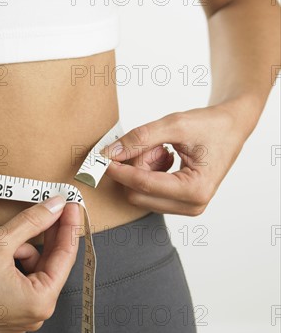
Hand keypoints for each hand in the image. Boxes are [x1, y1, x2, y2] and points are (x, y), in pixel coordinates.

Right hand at [0, 195, 80, 332]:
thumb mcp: (1, 242)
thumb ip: (33, 222)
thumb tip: (55, 207)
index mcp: (40, 301)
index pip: (65, 257)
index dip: (69, 227)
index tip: (73, 207)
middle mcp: (35, 315)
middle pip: (51, 265)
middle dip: (47, 238)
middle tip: (52, 209)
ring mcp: (21, 318)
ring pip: (35, 272)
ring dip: (24, 252)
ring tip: (2, 245)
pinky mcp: (8, 314)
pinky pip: (23, 283)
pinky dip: (16, 266)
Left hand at [100, 103, 246, 215]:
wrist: (232, 127)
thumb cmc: (211, 125)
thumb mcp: (175, 124)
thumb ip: (140, 139)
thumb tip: (110, 153)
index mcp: (196, 189)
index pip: (144, 184)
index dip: (119, 170)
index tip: (100, 159)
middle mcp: (193, 205)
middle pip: (138, 194)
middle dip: (135, 168)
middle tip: (150, 144)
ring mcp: (187, 208)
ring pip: (141, 194)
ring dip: (143, 170)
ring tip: (162, 149)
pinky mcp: (181, 204)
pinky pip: (149, 193)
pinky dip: (149, 173)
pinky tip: (165, 158)